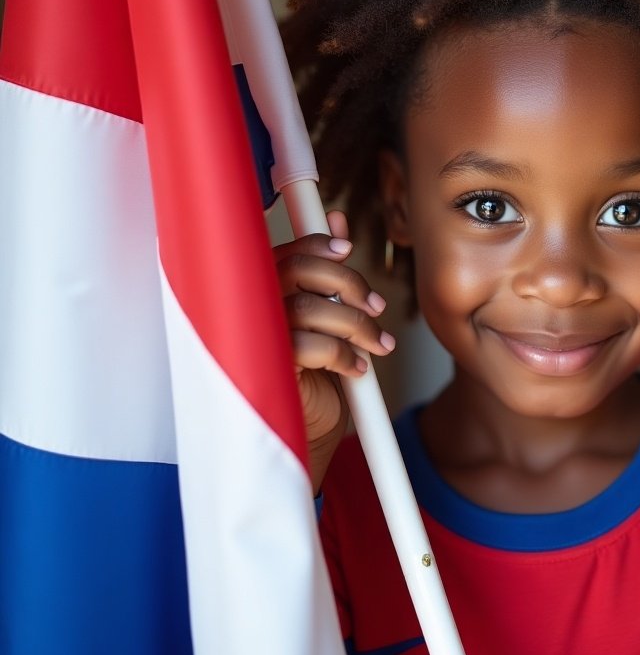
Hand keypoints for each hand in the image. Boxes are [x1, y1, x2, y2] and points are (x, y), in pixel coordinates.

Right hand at [274, 209, 395, 491]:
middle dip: (347, 282)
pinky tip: (356, 369)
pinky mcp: (264, 370)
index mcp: (260, 292)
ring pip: (309, 307)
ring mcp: (253, 340)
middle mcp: (249, 311)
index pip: (286, 251)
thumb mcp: (328, 315)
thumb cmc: (312, 374)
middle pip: (297, 269)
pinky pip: (311, 346)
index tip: (348, 250)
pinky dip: (344, 355)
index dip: (318, 244)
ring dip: (356, 324)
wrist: (305, 433)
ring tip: (376, 344)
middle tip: (376, 305)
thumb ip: (327, 270)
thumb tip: (338, 221)